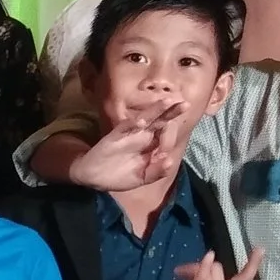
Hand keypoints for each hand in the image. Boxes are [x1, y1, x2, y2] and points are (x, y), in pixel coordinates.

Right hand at [68, 102, 186, 192]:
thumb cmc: (118, 176)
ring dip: (156, 110)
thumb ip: (156, 172)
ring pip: (146, 118)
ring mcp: (130, 134)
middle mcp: (143, 137)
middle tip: (185, 104)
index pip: (166, 135)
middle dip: (172, 112)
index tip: (167, 150)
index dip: (171, 136)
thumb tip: (170, 161)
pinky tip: (142, 122)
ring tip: (168, 101)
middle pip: (160, 121)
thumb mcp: (141, 178)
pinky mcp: (116, 134)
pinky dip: (134, 124)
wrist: (94, 177)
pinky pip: (126, 126)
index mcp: (151, 146)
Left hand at [141, 248, 263, 279]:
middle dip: (252, 263)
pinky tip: (208, 256)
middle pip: (240, 279)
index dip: (253, 267)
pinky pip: (204, 275)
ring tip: (181, 273)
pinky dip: (205, 264)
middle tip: (259, 250)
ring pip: (215, 270)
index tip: (261, 251)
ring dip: (196, 266)